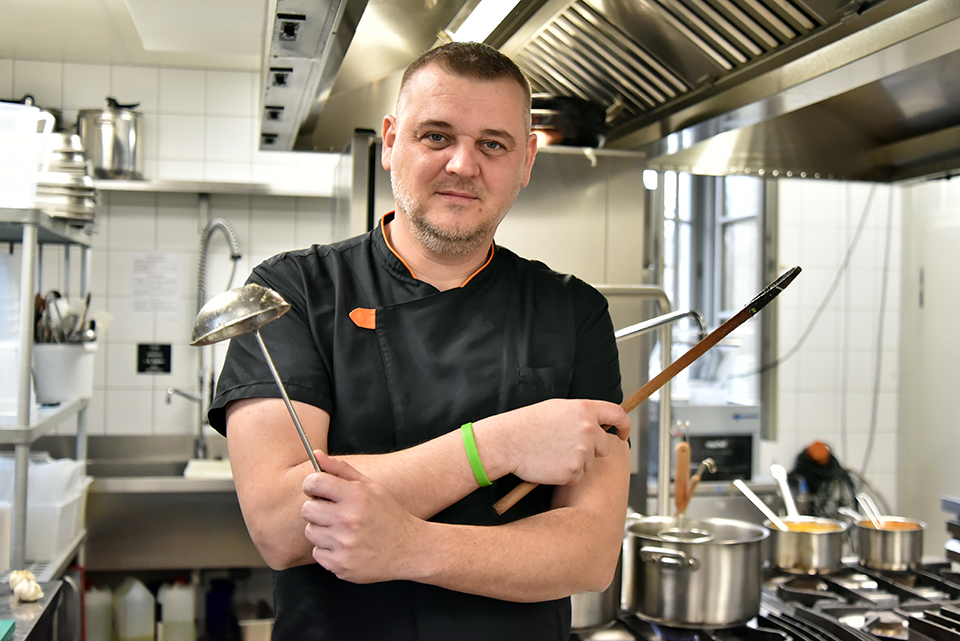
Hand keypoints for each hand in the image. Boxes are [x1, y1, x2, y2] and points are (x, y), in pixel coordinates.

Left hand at [301, 451, 424, 582]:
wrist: (409, 549)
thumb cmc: (388, 514)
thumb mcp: (371, 486)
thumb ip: (341, 469)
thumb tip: (315, 455)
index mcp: (357, 496)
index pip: (314, 482)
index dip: (312, 485)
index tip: (317, 490)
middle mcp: (349, 520)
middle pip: (307, 509)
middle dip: (317, 509)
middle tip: (334, 512)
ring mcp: (344, 544)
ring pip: (311, 532)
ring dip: (322, 531)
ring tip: (343, 531)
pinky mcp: (340, 565)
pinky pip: (318, 553)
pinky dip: (328, 550)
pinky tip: (346, 547)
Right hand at [480, 398, 629, 485]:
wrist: (508, 442)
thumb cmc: (527, 424)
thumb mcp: (557, 408)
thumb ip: (581, 414)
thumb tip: (597, 423)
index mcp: (585, 410)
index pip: (617, 414)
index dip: (624, 425)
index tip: (623, 433)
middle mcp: (588, 430)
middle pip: (604, 445)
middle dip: (592, 449)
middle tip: (569, 448)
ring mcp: (583, 452)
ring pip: (590, 462)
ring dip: (576, 462)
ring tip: (553, 453)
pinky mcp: (574, 471)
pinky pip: (577, 476)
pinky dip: (566, 474)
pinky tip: (550, 464)